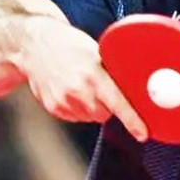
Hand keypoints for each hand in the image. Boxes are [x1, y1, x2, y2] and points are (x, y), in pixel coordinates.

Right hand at [15, 17, 147, 141]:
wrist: (36, 45)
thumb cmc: (71, 45)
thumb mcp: (97, 51)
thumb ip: (114, 71)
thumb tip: (137, 86)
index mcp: (93, 74)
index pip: (118, 102)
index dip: (132, 120)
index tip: (143, 134)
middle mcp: (78, 90)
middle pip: (105, 114)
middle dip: (108, 105)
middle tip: (102, 86)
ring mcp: (63, 101)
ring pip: (91, 117)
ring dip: (93, 106)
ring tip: (83, 84)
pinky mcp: (54, 107)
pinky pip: (76, 116)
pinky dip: (79, 107)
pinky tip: (72, 89)